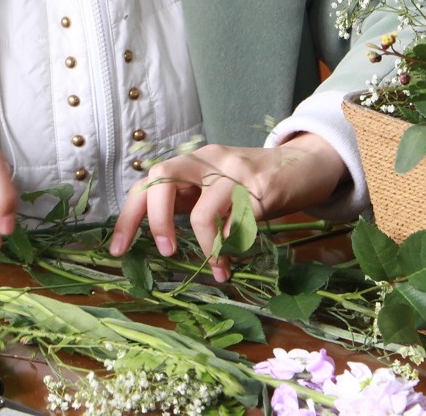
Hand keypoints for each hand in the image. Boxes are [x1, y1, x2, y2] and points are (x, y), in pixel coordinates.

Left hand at [107, 133, 346, 279]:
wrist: (306, 164)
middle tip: (166, 250)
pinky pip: (238, 224)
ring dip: (205, 245)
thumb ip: (188, 201)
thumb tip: (158, 233)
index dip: (129, 216)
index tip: (119, 249)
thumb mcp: (215, 188)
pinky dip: (232, 248)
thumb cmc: (254, 184)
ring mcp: (235, 172)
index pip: (148, 182)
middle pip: (162, 177)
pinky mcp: (262, 188)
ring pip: (202, 209)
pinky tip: (234, 260)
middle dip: (157, 219)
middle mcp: (208, 160)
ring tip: (215, 266)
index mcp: (191, 164)